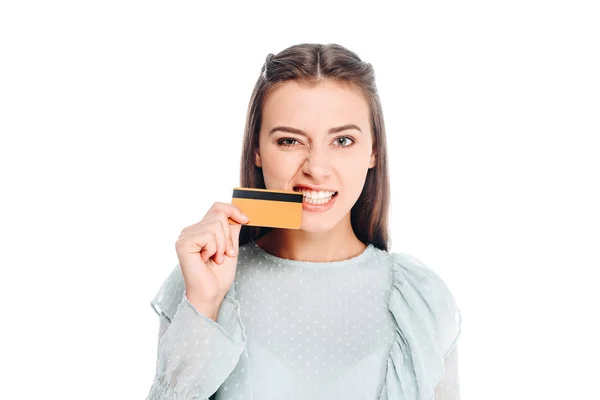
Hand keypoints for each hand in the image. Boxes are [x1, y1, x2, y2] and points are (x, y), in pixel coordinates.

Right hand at [175, 202, 248, 317]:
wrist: (211, 294)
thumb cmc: (218, 276)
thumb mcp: (230, 247)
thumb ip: (231, 229)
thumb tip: (238, 213)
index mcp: (200, 230)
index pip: (217, 208)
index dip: (233, 210)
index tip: (246, 220)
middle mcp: (190, 231)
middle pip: (219, 215)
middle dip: (228, 236)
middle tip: (225, 254)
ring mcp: (185, 236)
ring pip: (215, 224)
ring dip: (221, 245)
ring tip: (215, 259)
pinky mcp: (183, 243)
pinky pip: (208, 234)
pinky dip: (213, 248)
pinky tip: (206, 260)